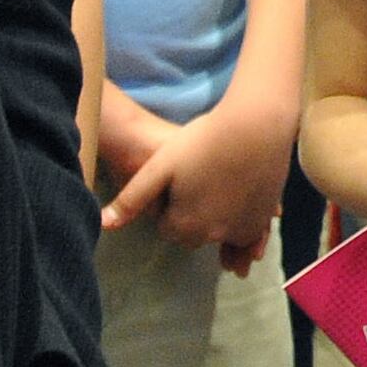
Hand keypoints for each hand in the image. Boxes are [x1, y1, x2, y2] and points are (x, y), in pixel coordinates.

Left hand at [100, 83, 295, 268]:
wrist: (255, 127)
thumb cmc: (202, 141)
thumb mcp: (160, 167)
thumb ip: (132, 199)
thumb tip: (104, 225)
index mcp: (184, 225)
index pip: (168, 230)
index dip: (168, 212)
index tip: (172, 194)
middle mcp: (213, 234)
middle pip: (196, 236)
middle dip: (192, 223)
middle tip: (194, 197)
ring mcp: (241, 228)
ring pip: (225, 240)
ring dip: (220, 235)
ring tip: (217, 224)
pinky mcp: (263, 218)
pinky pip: (250, 237)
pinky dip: (244, 237)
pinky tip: (242, 226)